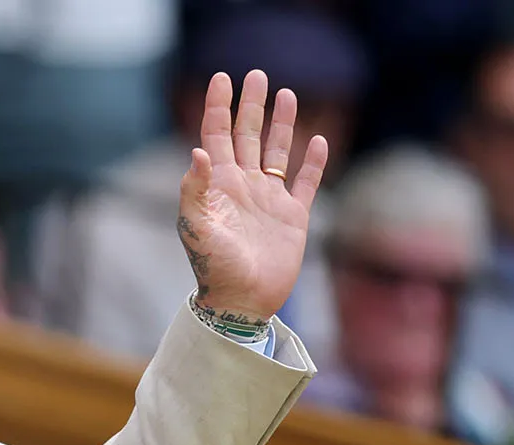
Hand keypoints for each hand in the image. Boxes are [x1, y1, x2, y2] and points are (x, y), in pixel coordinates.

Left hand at [176, 70, 330, 325]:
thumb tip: (199, 151)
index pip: (216, 136)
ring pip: (276, 152)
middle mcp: (243, 187)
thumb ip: (195, 191)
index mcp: (218, 186)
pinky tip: (318, 140)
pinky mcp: (293, 217)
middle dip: (250, 106)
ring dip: (281, 124)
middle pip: (246, 136)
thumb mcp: (197, 228)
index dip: (218, 107)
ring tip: (286, 94)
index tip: (222, 78)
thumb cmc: (214, 268)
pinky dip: (313, 162)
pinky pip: (305, 183)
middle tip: (256, 74)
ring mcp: (268, 200)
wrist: (242, 302)